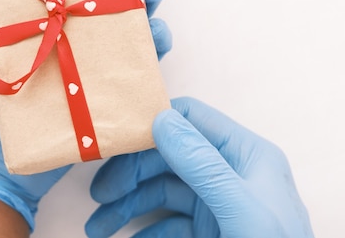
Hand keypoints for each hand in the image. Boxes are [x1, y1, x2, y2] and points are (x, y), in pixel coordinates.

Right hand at [86, 97, 313, 236]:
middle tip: (99, 196)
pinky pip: (169, 221)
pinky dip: (145, 229)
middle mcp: (230, 172)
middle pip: (168, 156)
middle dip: (130, 175)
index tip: (113, 144)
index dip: (151, 126)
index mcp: (246, 154)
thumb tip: (160, 118)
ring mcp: (219, 202)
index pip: (190, 119)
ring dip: (128, 206)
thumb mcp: (240, 210)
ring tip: (98, 227)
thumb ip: (202, 165)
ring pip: (162, 190)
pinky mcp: (210, 229)